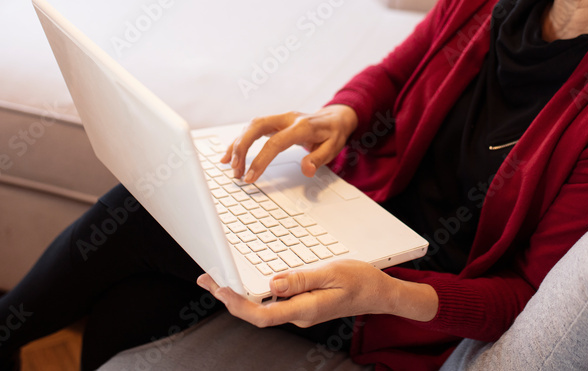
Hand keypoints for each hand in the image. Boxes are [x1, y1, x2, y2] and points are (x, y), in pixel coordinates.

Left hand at [196, 260, 437, 327]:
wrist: (380, 293)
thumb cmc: (361, 281)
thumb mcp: (333, 272)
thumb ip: (302, 280)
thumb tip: (273, 283)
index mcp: (305, 309)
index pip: (263, 314)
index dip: (238, 304)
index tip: (220, 289)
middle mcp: (299, 314)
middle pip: (256, 312)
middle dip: (229, 297)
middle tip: (206, 278)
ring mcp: (300, 311)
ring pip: (262, 307)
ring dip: (239, 294)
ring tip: (218, 277)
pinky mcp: (302, 304)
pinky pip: (273, 301)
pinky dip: (255, 291)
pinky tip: (246, 280)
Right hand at [221, 105, 357, 182]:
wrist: (335, 117)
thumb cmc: (333, 133)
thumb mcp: (333, 148)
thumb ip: (319, 159)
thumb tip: (306, 170)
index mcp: (302, 126)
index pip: (275, 142)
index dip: (260, 160)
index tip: (250, 177)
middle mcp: (287, 119)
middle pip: (256, 127)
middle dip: (242, 148)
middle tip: (236, 171)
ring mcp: (279, 118)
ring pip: (251, 126)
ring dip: (238, 145)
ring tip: (232, 167)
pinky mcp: (274, 122)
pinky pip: (252, 129)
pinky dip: (239, 141)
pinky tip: (229, 155)